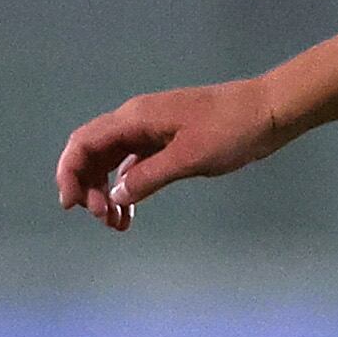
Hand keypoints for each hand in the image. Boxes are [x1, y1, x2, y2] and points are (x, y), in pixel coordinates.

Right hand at [55, 78, 288, 229]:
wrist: (268, 111)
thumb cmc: (231, 130)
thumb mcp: (189, 157)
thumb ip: (148, 177)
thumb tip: (115, 196)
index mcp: (134, 118)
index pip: (83, 142)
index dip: (69, 173)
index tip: (73, 206)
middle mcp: (136, 122)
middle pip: (93, 153)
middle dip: (88, 187)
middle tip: (104, 219)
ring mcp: (152, 131)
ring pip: (113, 162)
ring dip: (108, 192)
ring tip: (117, 224)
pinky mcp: (168, 142)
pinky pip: (135, 165)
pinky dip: (129, 188)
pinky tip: (131, 211)